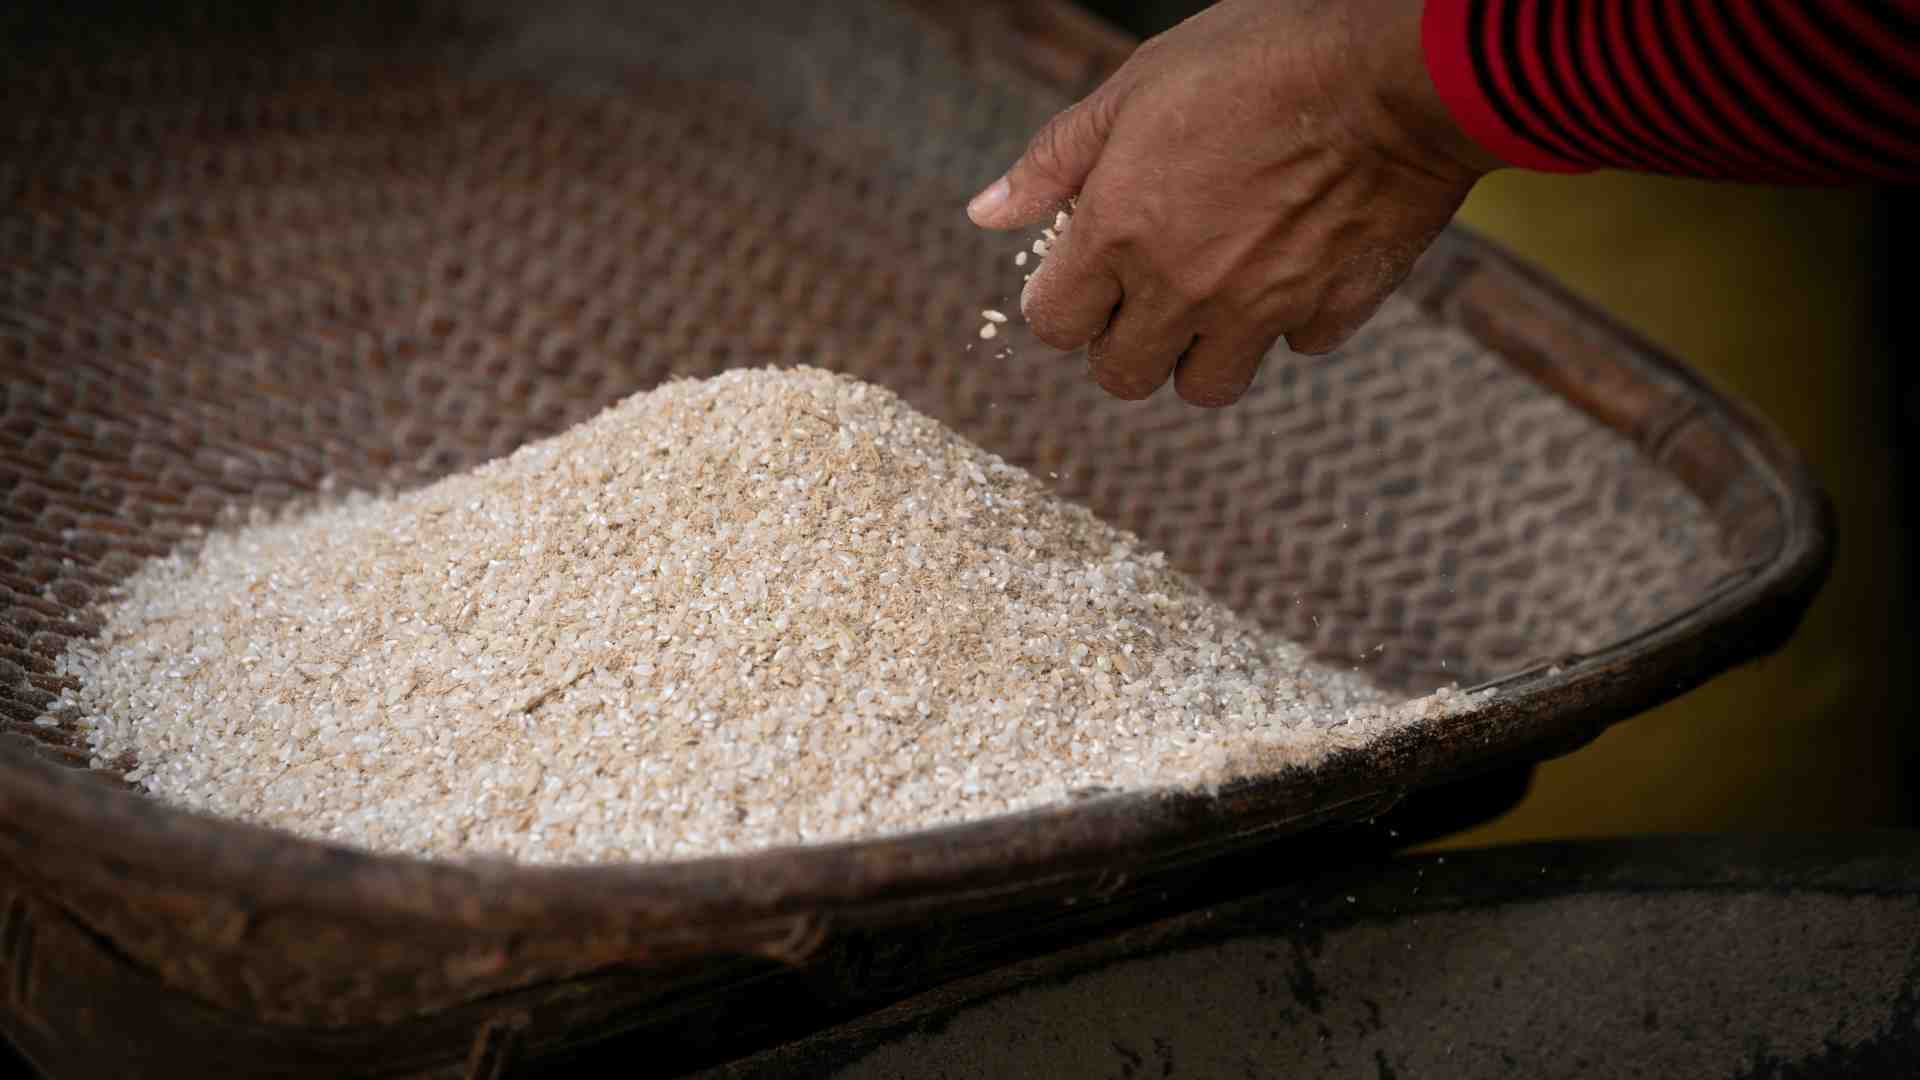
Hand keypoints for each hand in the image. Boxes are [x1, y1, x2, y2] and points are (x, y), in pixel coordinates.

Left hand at [967, 0, 1498, 406]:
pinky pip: (1294, 346)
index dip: (1064, 302)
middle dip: (1124, 341)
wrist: (1395, 74)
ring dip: (1200, 349)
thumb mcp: (1135, 86)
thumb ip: (1054, 159)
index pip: (1054, 325)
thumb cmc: (1258, 60)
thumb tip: (985, 214)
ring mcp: (1259, 310)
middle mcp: (1182, 288)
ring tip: (1217, 290)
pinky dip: (1289, 319)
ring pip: (1206, 385)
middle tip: (1146, 291)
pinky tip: (1294, 260)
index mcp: (1119, 233)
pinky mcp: (1331, 312)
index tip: (1085, 274)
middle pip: (1122, 376)